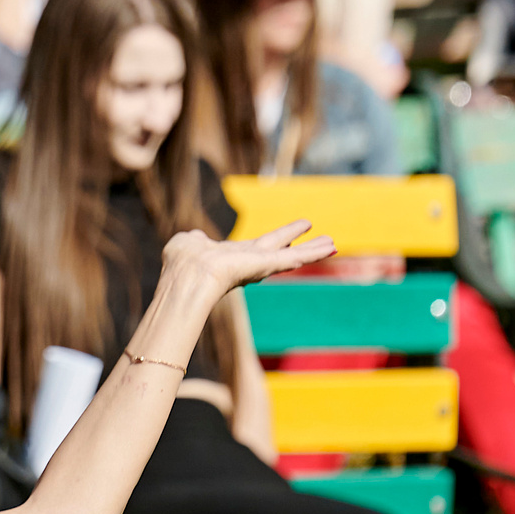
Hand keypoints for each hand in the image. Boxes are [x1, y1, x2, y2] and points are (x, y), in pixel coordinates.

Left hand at [158, 220, 336, 297]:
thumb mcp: (187, 244)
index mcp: (231, 256)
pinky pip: (294, 258)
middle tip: (322, 241)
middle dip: (299, 246)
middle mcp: (248, 262)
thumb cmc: (181, 263)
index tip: (288, 241)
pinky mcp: (267, 265)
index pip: (256, 249)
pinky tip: (330, 247)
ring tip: (333, 244)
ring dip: (312, 250)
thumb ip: (195, 240)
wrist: (188, 276)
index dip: (272, 244)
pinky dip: (312, 253)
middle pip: (280, 251)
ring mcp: (259, 266)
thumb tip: (195, 237)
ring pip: (291, 257)